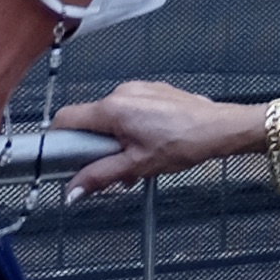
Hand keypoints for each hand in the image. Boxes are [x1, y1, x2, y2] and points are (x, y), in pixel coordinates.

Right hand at [59, 82, 262, 194]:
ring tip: (137, 162)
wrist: (221, 128)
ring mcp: (141, 89)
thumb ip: (99, 177)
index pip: (66, 118)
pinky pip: (131, 111)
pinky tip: (149, 147)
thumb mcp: (136, 166)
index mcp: (113, 108)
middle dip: (96, 148)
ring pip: (112, 119)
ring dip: (116, 142)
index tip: (63, 158)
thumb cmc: (186, 142)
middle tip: (111, 168)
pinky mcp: (155, 92)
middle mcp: (124, 92)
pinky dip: (132, 130)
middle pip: (91, 122)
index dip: (58, 140)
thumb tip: (73, 189)